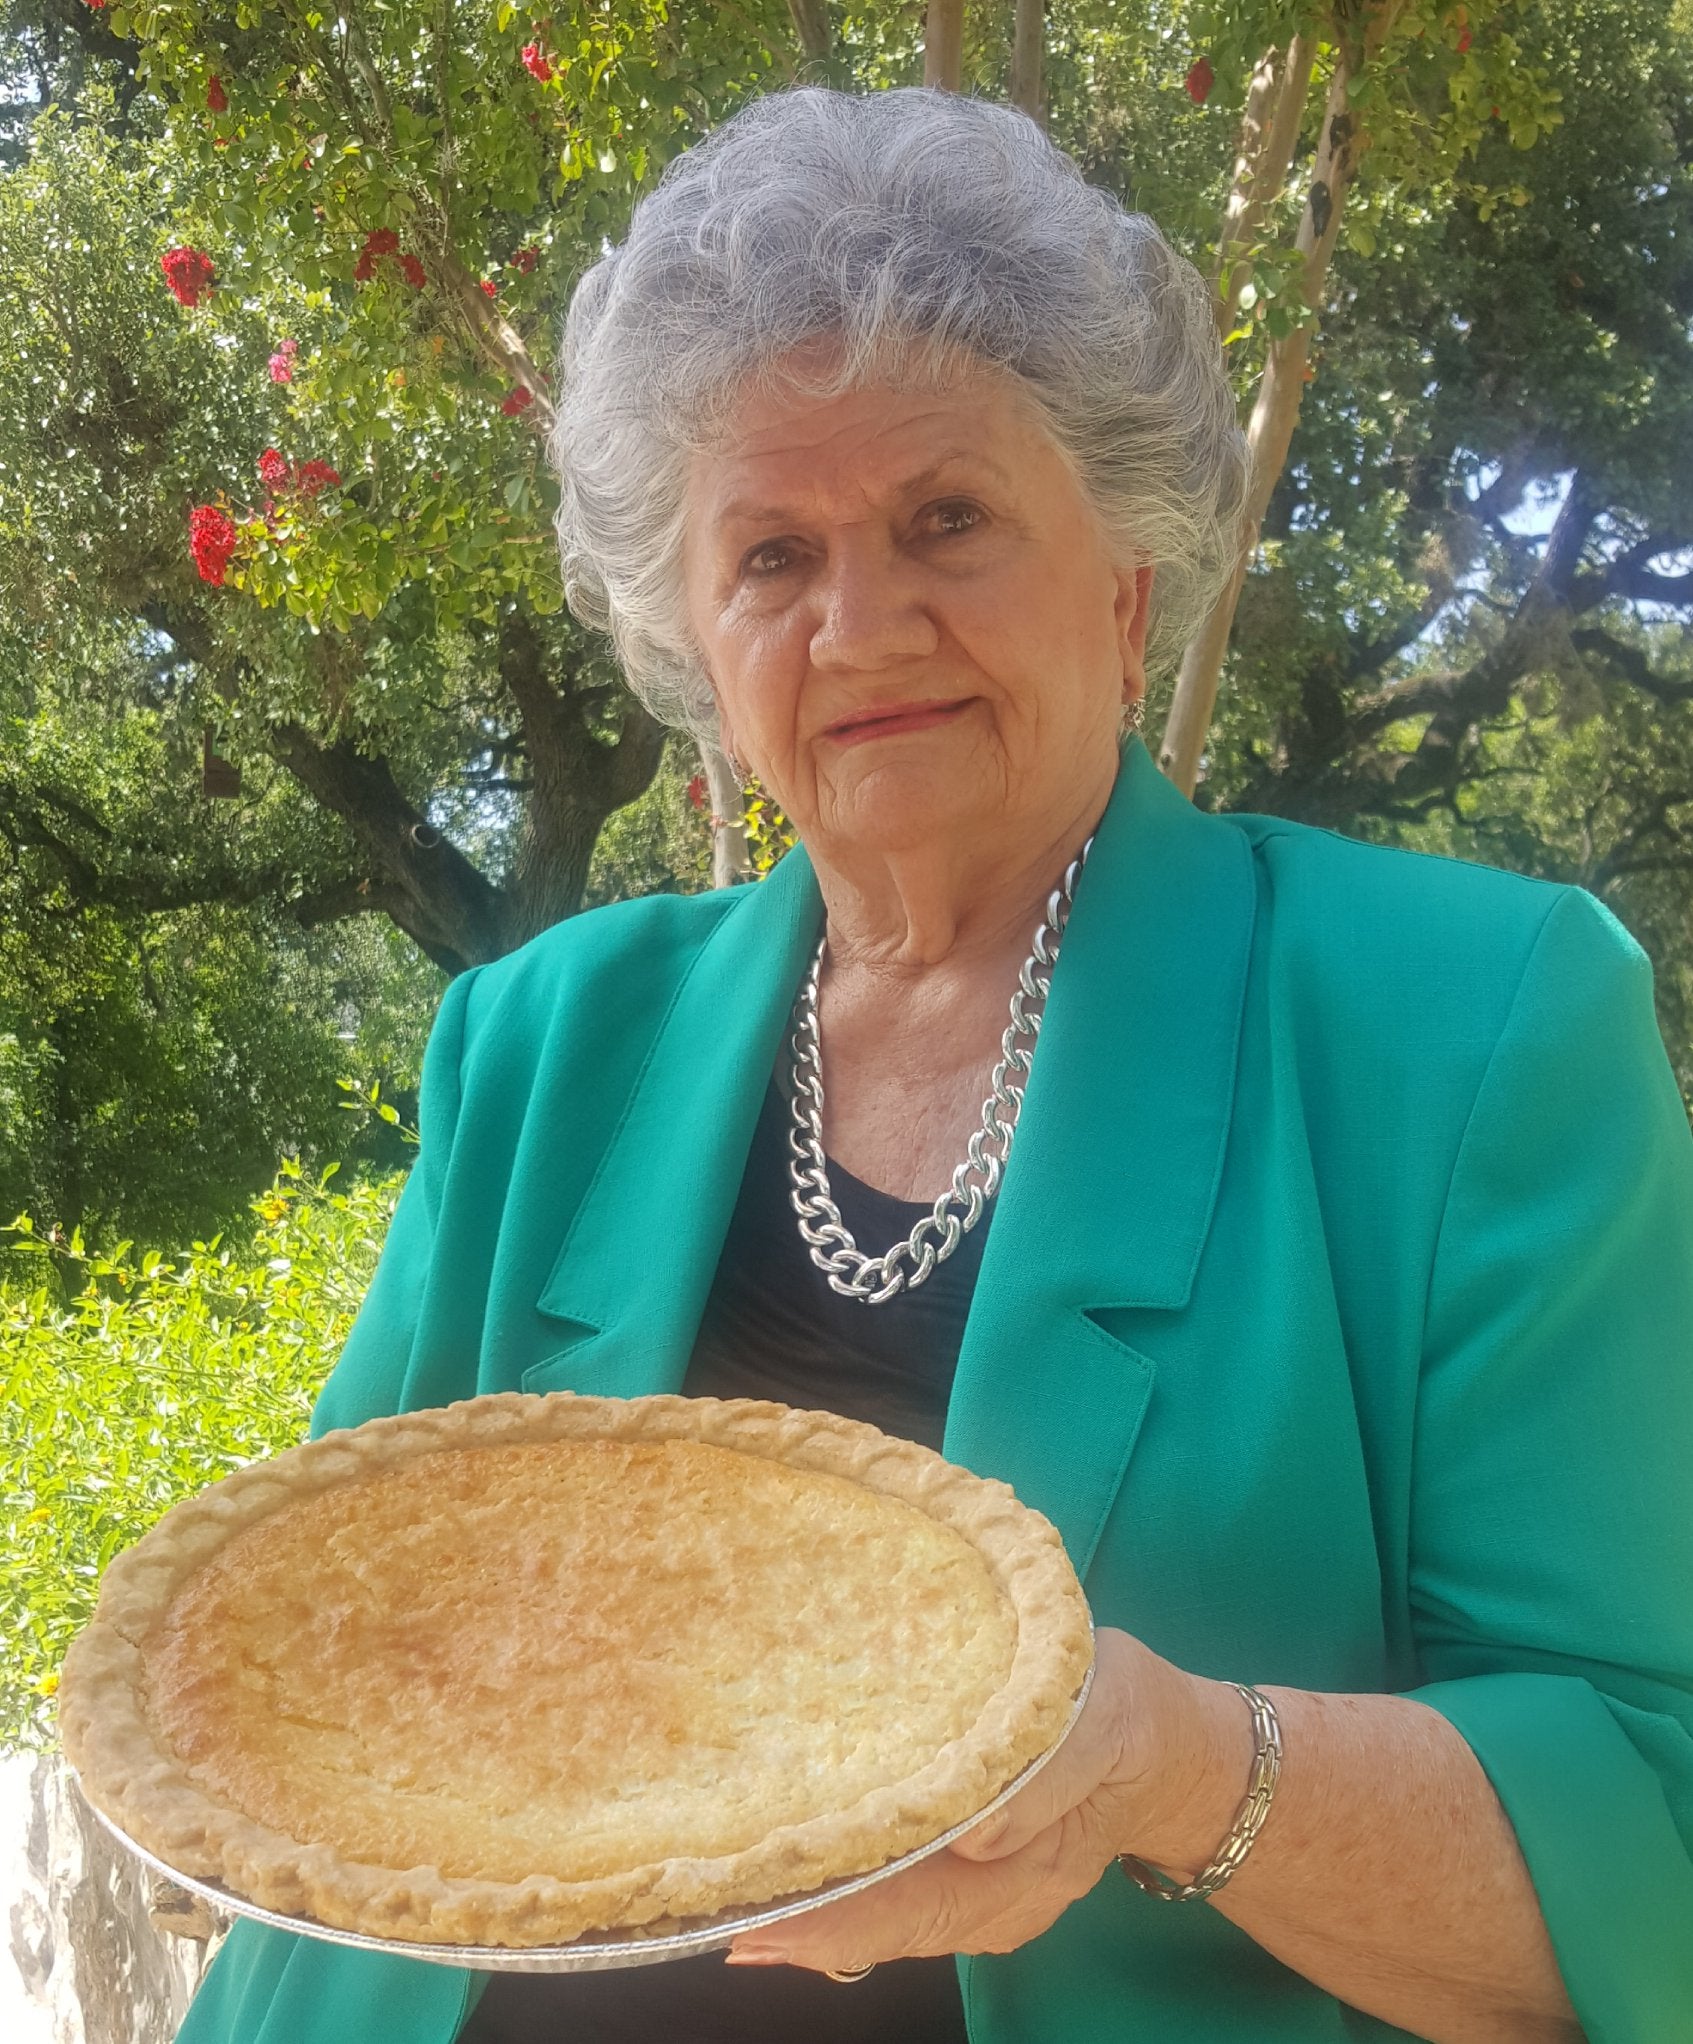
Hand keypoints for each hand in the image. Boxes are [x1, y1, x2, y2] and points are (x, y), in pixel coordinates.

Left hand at [725, 1626, 1220, 1973]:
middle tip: (712, 1909)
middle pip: (884, 1924)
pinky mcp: (969, 1870)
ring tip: (728, 1893)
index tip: (760, 1921)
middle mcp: (993, 1900)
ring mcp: (981, 1895)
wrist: (1171, 1749)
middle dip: (802, 1921)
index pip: (912, 1907)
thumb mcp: (1106, 1722)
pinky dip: (842, 1886)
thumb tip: (973, 1830)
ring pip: (884, 1916)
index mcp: (1025, 1871)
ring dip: (813, 1906)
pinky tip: (791, 1871)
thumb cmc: (1130, 1720)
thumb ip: (1044, 1777)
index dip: (835, 1917)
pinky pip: (896, 1892)